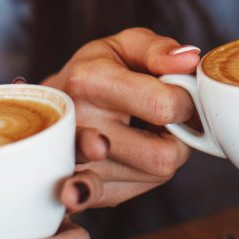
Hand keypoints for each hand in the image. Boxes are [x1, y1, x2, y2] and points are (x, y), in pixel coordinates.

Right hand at [44, 28, 198, 207]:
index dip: (185, 102)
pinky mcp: (80, 192)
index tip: (179, 95)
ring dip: (161, 154)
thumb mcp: (126, 46)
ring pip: (155, 175)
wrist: (47, 108)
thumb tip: (190, 60)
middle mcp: (79, 125)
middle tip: (165, 119)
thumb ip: (160, 50)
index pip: (164, 106)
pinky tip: (130, 152)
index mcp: (91, 81)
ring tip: (141, 131)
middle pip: (163, 156)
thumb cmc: (96, 73)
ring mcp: (76, 164)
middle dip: (178, 136)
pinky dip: (144, 173)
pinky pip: (137, 191)